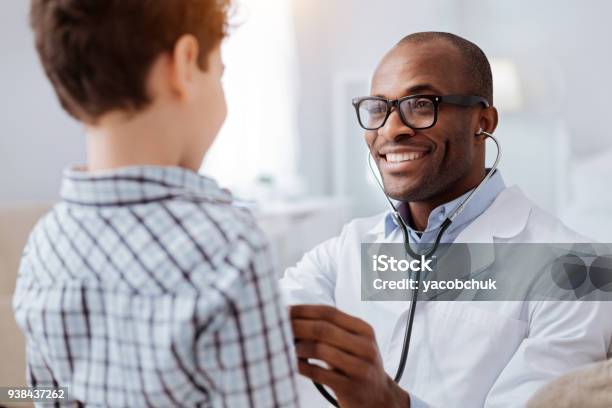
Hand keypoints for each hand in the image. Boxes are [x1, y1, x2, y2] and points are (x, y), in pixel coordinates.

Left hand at [290, 305, 409, 407]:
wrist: (379, 398)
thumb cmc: (358, 365)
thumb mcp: (354, 343)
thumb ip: (332, 329)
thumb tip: (293, 316)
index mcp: (364, 330)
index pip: (329, 312)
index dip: (303, 310)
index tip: (284, 310)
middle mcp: (365, 346)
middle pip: (323, 329)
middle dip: (297, 326)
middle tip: (278, 327)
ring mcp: (360, 368)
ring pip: (320, 349)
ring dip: (298, 347)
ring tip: (288, 347)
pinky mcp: (351, 388)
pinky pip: (319, 373)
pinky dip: (302, 366)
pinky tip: (294, 364)